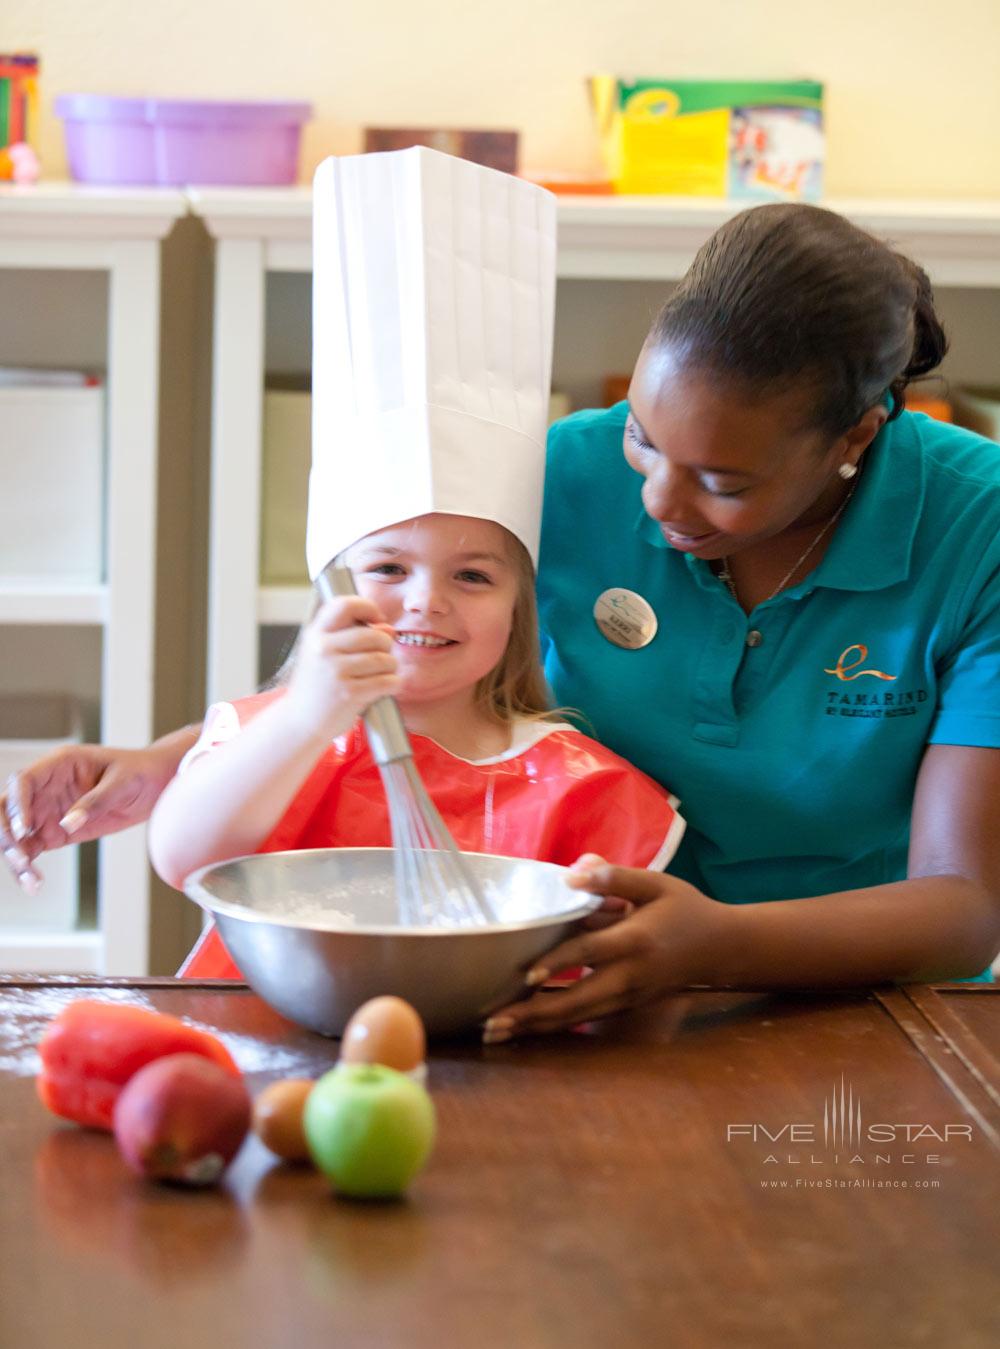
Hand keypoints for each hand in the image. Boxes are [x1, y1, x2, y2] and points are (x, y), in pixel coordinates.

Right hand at [0, 742, 185, 891]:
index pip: (24, 781)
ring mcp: (48, 810)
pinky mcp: (55, 832)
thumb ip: (96, 801)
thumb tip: (68, 823)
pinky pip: (31, 849)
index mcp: (60, 764)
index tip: (24, 829)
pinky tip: (33, 884)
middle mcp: (47, 787)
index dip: (18, 804)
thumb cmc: (141, 773)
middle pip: (8, 808)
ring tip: (30, 879)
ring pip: (15, 833)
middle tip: (19, 858)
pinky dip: (27, 868)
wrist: (156, 785)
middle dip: (6, 833)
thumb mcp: (124, 783)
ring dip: (14, 855)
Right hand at [283, 597, 399, 741]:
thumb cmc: (316, 686)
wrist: (299, 722)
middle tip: (380, 657)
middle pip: (375, 635)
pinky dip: (394, 684)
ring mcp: (336, 671)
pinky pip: (388, 681)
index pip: (345, 604)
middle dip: (386, 646)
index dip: (368, 607)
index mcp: (316, 634)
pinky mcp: (349, 693)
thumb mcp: (324, 655)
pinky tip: (385, 687)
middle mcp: (323, 649)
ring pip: (385, 659)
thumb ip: (355, 637)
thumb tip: (389, 629)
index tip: (377, 619)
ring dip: (391, 667)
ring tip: (381, 674)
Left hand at [482, 855, 723, 1041]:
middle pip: (577, 1000)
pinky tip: (526, 1028)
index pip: (590, 952)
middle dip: (534, 1013)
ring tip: (496, 1032)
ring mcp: (628, 997)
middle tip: (492, 1021)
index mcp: (635, 940)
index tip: (525, 974)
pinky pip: (585, 1019)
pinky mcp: (626, 1007)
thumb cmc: (685, 910)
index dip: (558, 963)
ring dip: (536, 1026)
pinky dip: (554, 1025)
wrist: (722, 949)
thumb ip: (614, 878)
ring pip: (577, 1017)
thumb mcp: (655, 884)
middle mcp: (629, 976)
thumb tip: (571, 872)